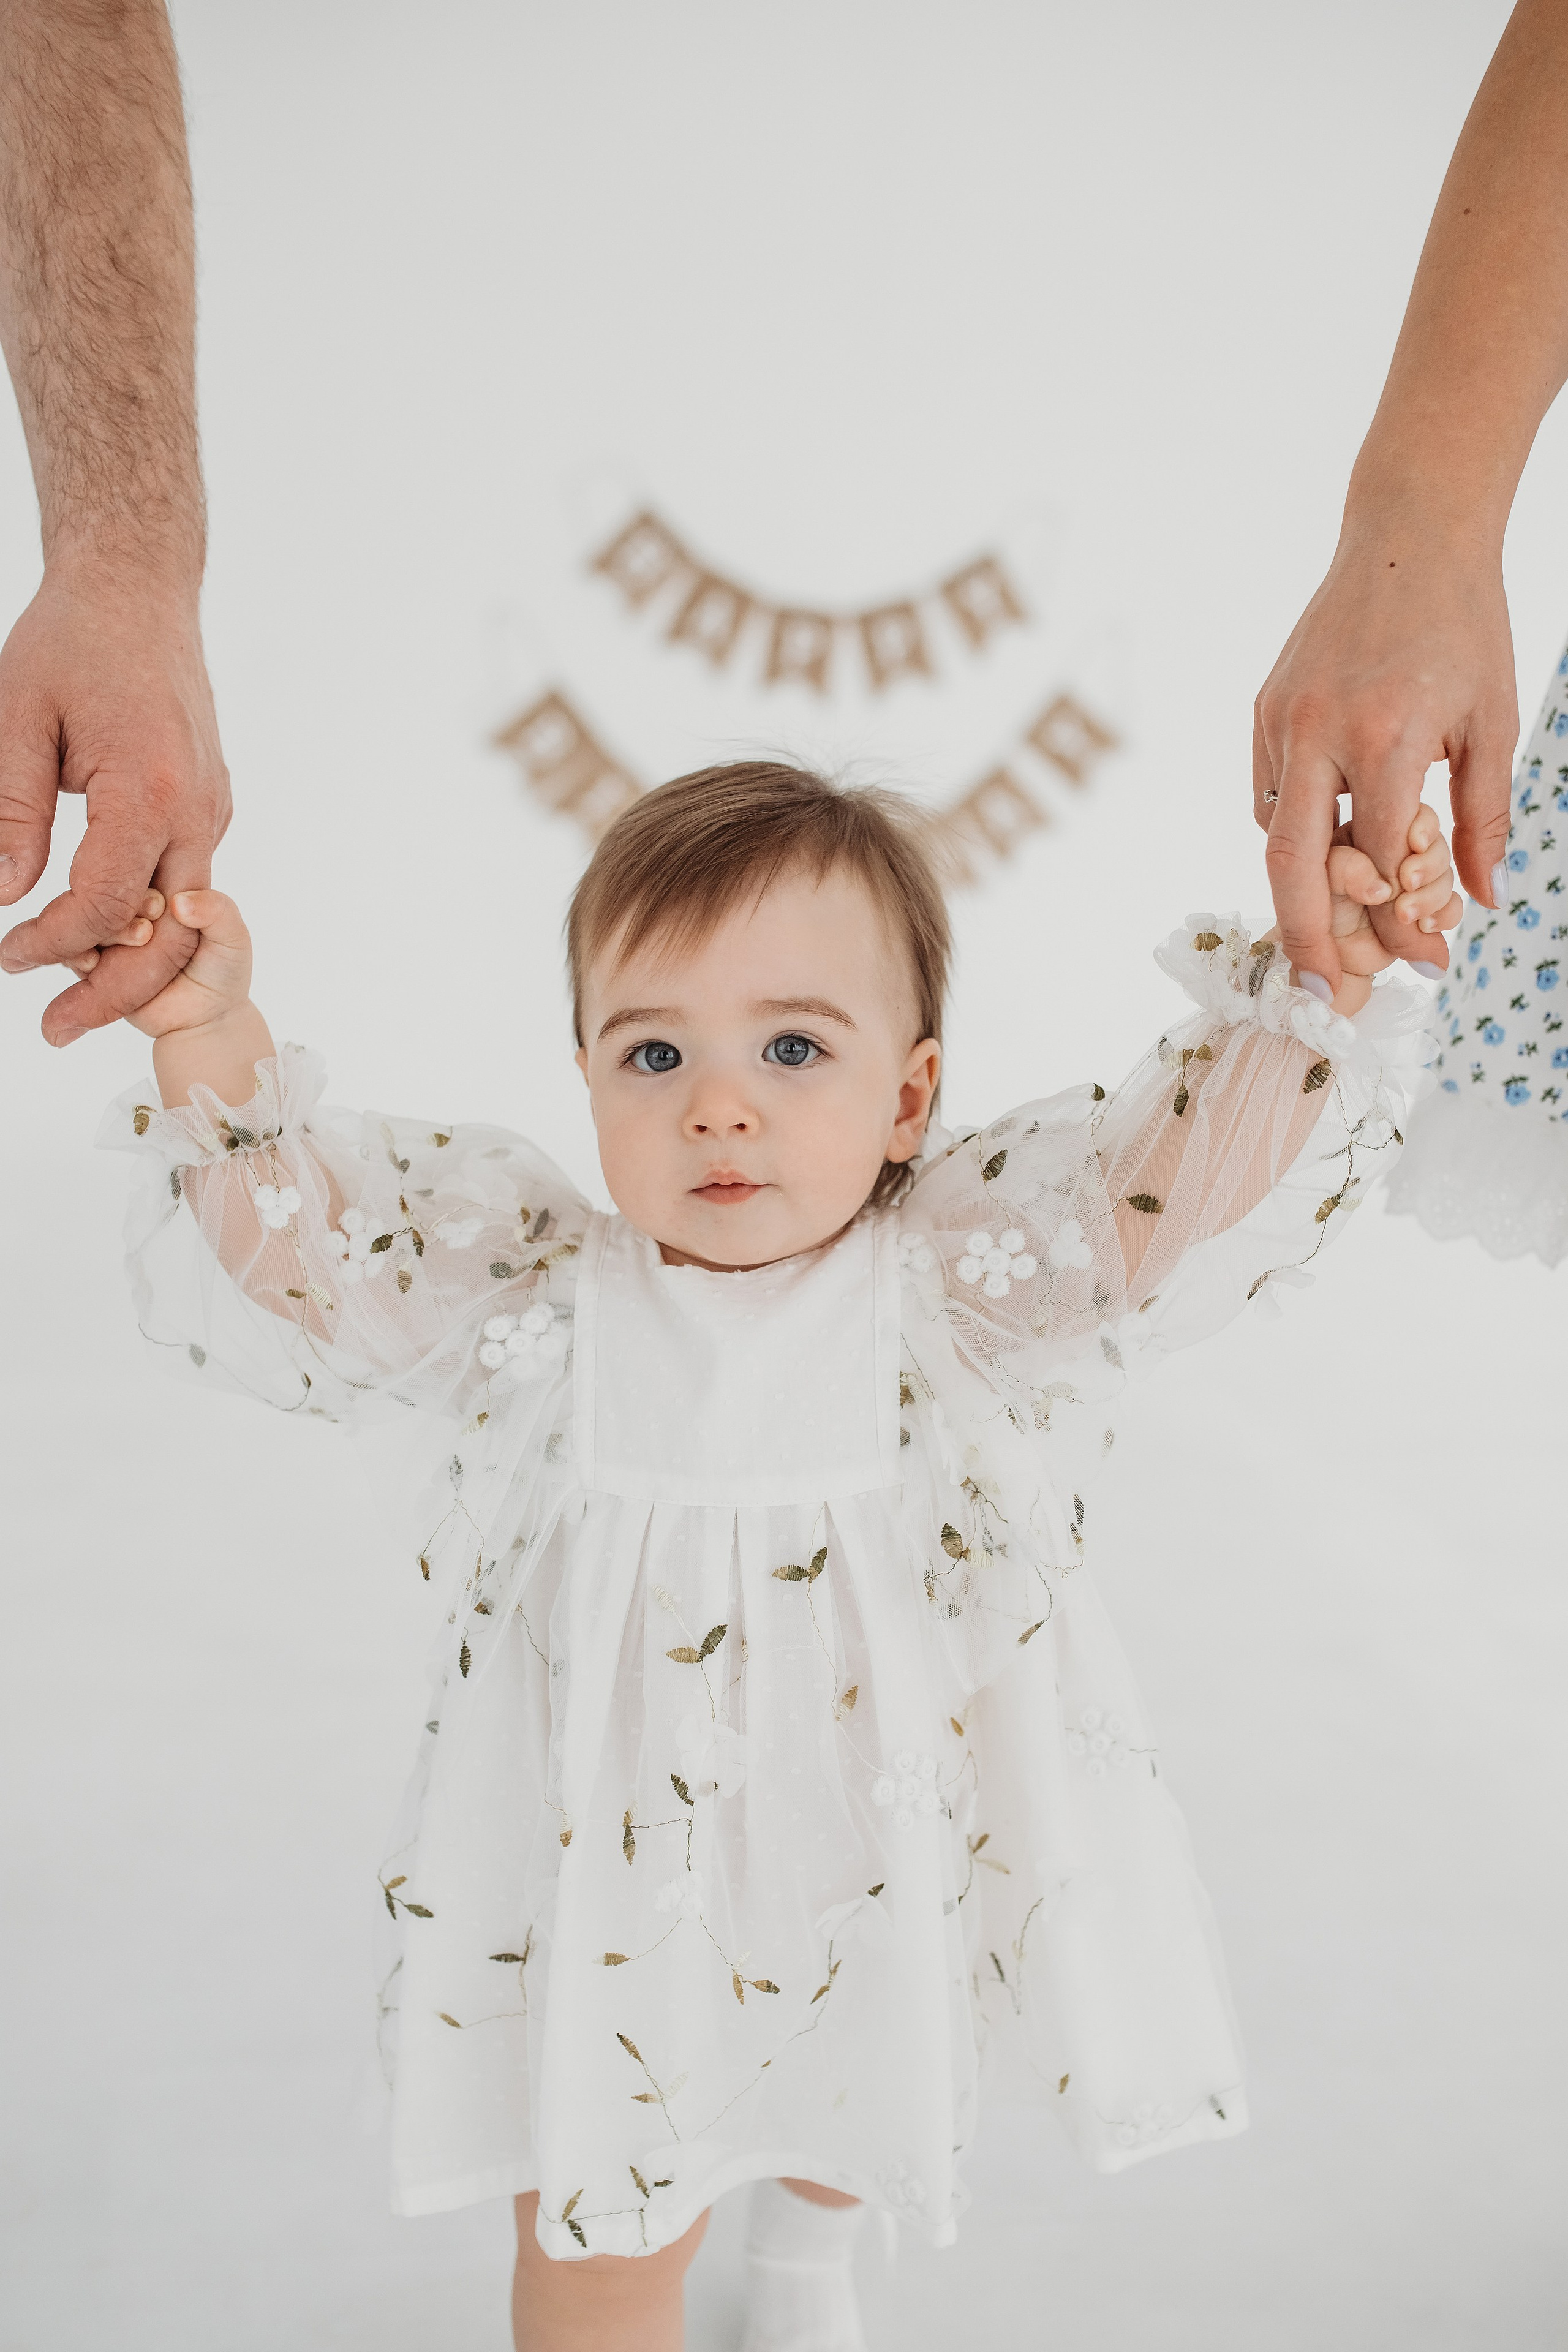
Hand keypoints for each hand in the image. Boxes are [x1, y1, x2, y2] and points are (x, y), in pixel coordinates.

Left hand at [0, 561, 230, 1043]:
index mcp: (149, 789)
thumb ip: (10, 811)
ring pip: (184, 922)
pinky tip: (95, 928)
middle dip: (114, 995)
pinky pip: (184, 885)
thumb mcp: (15, 719)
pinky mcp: (208, 808)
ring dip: (131, 963)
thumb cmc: (73, 642)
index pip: (107, 904)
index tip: (7, 957)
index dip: (53, 946)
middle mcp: (196, 810)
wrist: (139, 590)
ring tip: (70, 986)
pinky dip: (145, 920)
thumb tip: (4, 897)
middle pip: (169, 939)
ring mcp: (211, 812)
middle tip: (54, 1028)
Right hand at [1254, 523, 1514, 994]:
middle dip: (1303, 939)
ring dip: (1300, 888)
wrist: (1408, 536)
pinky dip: (1294, 833)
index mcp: (1384, 735)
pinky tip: (1327, 846)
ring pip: (1273, 833)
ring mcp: (1280, 720)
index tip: (1424, 962)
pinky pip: (1269, 794)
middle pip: (1291, 866)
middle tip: (1317, 994)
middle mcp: (1318, 731)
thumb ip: (1484, 818)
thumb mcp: (1493, 722)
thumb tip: (1482, 903)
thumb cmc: (1463, 625)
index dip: (1399, 923)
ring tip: (1331, 929)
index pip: (1378, 861)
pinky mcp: (1264, 710)